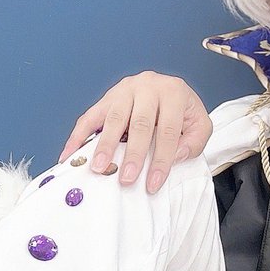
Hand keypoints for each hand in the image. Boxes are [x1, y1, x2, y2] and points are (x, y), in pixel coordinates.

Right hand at [59, 71, 212, 193]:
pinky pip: (90, 117)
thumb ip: (195, 142)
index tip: (152, 184)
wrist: (169, 92)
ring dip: (104, 145)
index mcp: (174, 92)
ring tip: (99, 168)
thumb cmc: (183, 113)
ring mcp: (124, 89)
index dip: (161, 160)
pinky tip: (69, 155)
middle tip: (126, 178)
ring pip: (113, 118)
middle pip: (139, 124)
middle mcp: (148, 86)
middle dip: (132, 154)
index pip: (167, 131)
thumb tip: (176, 155)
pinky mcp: (107, 97)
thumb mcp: (200, 125)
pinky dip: (78, 136)